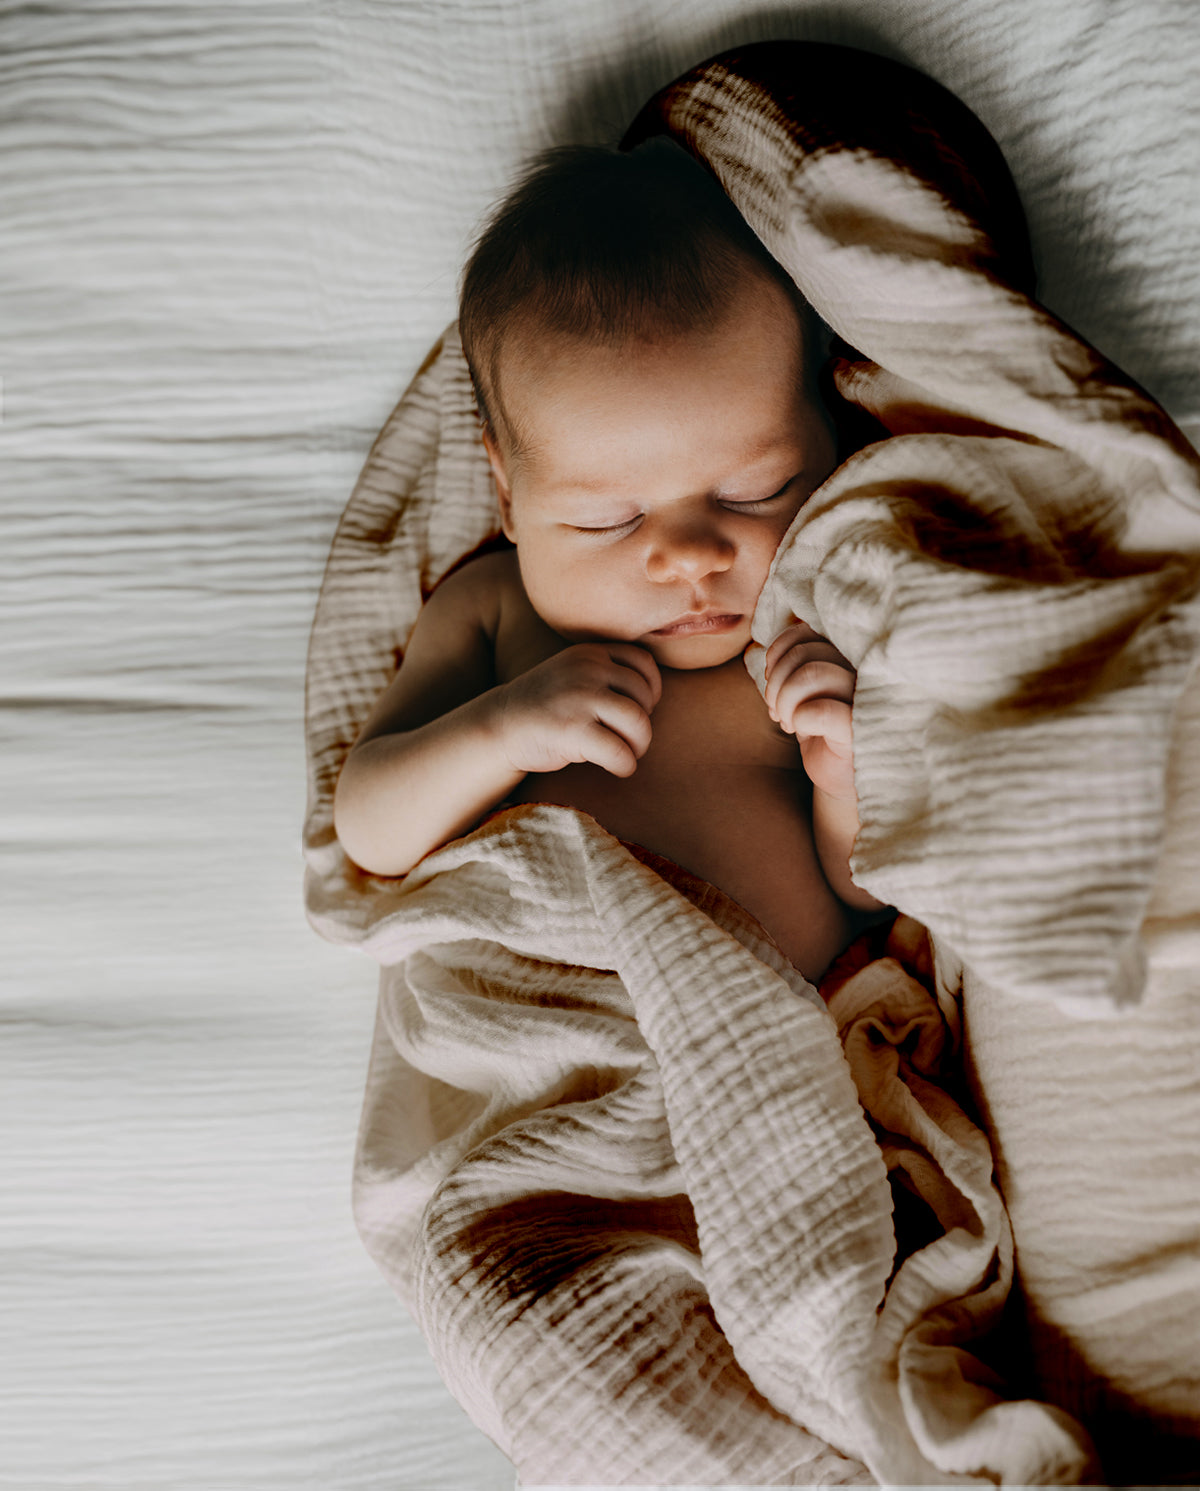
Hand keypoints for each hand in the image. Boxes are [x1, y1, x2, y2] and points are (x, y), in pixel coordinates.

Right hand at [495, 643, 661, 776]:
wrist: (500, 725)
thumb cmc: (545, 705)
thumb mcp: (574, 673)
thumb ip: (606, 674)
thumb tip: (654, 698)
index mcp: (590, 653)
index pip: (643, 663)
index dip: (651, 689)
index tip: (641, 709)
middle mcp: (587, 670)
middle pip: (644, 697)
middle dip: (644, 723)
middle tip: (631, 740)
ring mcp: (579, 698)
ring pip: (637, 723)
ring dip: (639, 746)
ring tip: (627, 754)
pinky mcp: (573, 731)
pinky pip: (619, 752)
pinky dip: (625, 765)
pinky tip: (618, 768)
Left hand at [763, 620, 856, 801]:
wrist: (844, 778)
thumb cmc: (824, 732)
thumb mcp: (807, 693)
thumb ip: (796, 666)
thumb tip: (769, 652)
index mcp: (850, 657)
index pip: (807, 631)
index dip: (780, 652)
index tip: (772, 677)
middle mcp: (864, 670)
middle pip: (804, 652)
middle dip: (777, 682)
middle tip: (776, 709)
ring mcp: (866, 697)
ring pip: (812, 673)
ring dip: (785, 700)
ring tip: (788, 721)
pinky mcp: (861, 728)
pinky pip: (821, 710)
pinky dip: (800, 718)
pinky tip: (801, 729)